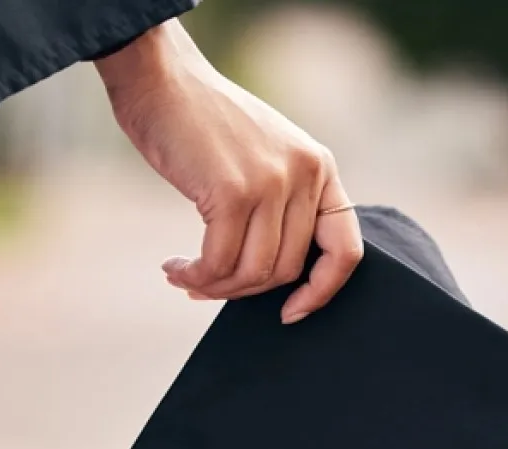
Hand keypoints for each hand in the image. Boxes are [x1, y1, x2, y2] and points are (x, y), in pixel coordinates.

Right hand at [96, 20, 363, 323]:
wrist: (161, 78)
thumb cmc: (202, 123)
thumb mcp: (264, 156)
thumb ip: (281, 201)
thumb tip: (271, 275)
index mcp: (321, 168)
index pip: (346, 249)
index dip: (323, 291)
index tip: (291, 312)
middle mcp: (306, 174)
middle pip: (288, 269)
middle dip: (244, 290)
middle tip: (206, 286)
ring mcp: (272, 182)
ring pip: (254, 272)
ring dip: (215, 286)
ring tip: (186, 278)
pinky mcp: (233, 192)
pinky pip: (220, 262)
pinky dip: (196, 276)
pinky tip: (174, 269)